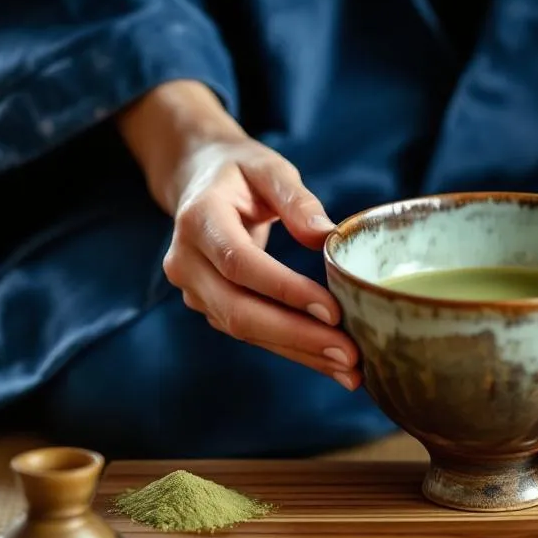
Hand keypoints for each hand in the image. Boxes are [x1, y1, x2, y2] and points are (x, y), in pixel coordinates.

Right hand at [117, 80, 360, 389]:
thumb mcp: (268, 168)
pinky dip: (292, 349)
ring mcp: (194, 289)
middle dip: (297, 336)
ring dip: (299, 352)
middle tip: (350, 355)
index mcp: (198, 219)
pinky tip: (331, 361)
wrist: (196, 180)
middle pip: (239, 310)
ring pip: (245, 330)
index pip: (240, 263)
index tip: (333, 311)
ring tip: (351, 369)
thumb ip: (296, 198)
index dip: (285, 290)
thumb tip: (327, 236)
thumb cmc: (239, 171)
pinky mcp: (211, 306)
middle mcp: (186, 261)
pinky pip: (252, 333)